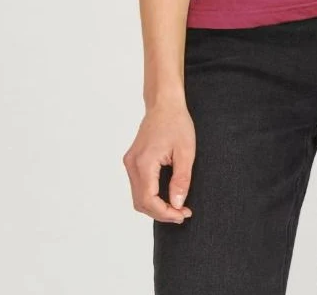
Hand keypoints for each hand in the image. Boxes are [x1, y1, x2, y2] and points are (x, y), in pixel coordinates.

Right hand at [122, 100, 195, 222]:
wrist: (164, 103)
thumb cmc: (176, 122)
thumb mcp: (186, 151)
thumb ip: (181, 180)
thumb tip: (176, 204)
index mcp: (144, 163)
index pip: (149, 200)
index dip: (166, 213)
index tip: (183, 215)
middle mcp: (132, 164)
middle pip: (140, 202)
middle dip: (161, 212)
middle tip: (182, 213)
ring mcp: (130, 162)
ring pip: (138, 196)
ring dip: (155, 206)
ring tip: (176, 206)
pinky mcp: (133, 160)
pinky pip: (138, 186)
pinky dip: (150, 195)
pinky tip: (166, 194)